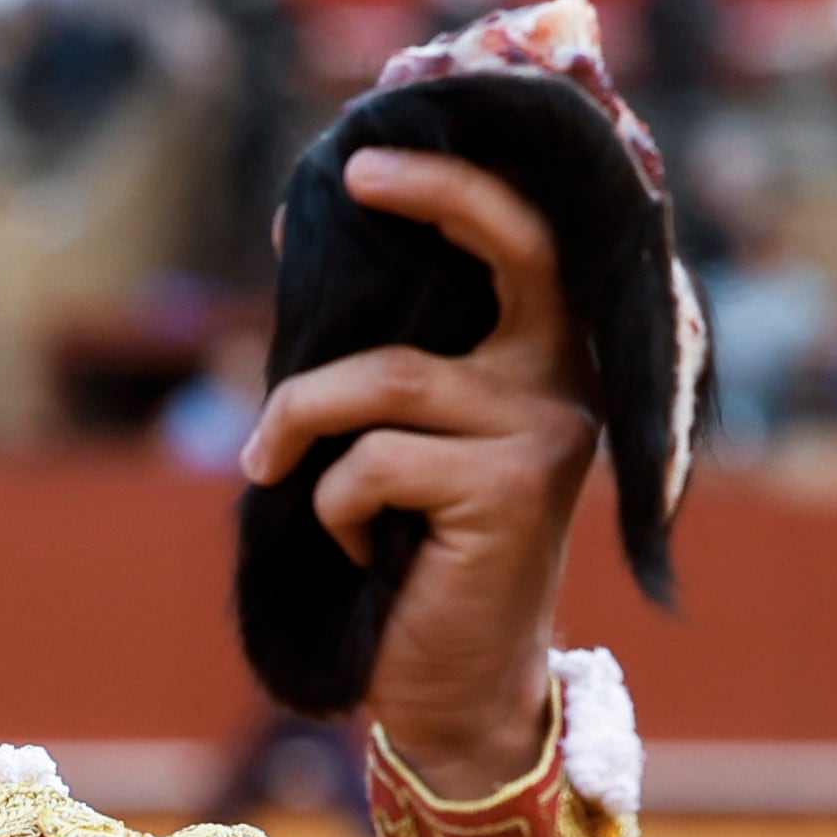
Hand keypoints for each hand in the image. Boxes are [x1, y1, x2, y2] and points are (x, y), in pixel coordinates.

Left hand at [238, 148, 598, 800]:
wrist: (453, 680)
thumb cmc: (410, 545)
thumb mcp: (393, 429)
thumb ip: (371, 342)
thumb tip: (301, 228)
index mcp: (546, 354)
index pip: (526, 239)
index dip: (453, 186)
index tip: (366, 157)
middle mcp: (567, 379)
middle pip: (515, 247)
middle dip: (438, 195)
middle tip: (356, 174)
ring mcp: (546, 431)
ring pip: (381, 377)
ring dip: (295, 420)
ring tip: (269, 464)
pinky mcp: (509, 490)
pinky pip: (371, 461)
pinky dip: (331, 502)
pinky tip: (354, 544)